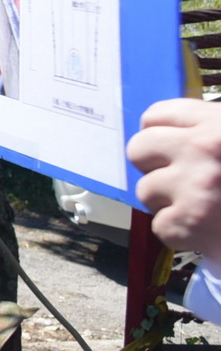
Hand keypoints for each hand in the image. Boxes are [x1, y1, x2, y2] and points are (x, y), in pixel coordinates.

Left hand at [131, 99, 220, 254]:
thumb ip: (209, 131)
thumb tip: (161, 134)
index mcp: (219, 124)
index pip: (155, 116)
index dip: (160, 136)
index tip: (171, 150)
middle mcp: (205, 148)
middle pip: (138, 149)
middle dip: (155, 168)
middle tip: (182, 181)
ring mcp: (196, 184)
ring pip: (146, 190)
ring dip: (170, 204)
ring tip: (205, 209)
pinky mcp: (190, 221)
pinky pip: (161, 226)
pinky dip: (182, 235)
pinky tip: (210, 232)